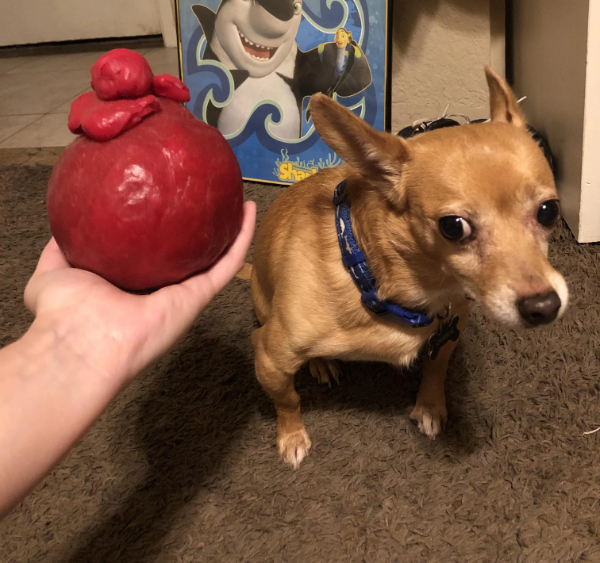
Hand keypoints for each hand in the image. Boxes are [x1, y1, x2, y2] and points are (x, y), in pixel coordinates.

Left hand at [23, 200, 255, 381]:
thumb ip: (58, 251)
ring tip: (240, 200)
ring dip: (232, 230)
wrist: (81, 342)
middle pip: (190, 254)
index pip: (156, 254)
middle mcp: (162, 288)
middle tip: (210, 200)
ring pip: (216, 257)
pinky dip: (243, 237)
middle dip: (202, 230)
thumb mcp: (52, 272)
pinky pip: (227, 263)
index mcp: (133, 285)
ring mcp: (184, 293)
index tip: (172, 205)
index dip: (166, 231)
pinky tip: (249, 210)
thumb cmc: (64, 314)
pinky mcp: (199, 296)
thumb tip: (63, 229)